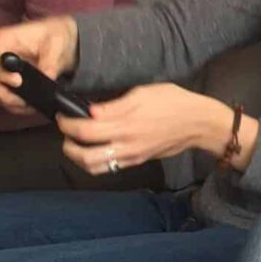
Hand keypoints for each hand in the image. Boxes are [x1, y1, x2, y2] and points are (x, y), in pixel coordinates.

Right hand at [0, 15, 80, 113]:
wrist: (63, 40)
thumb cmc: (56, 35)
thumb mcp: (57, 44)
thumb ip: (50, 61)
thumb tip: (47, 77)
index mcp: (5, 39)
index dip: (2, 74)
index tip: (18, 82)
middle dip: (5, 95)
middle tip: (24, 102)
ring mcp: (1, 67)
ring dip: (10, 102)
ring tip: (29, 106)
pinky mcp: (7, 78)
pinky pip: (4, 95)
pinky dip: (14, 104)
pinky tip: (28, 106)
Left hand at [55, 84, 245, 176]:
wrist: (198, 123)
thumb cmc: (173, 102)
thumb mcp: (143, 93)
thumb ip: (114, 106)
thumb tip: (90, 112)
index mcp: (126, 125)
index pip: (85, 131)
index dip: (67, 124)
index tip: (62, 116)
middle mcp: (126, 145)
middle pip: (84, 157)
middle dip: (67, 146)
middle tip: (65, 131)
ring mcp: (132, 157)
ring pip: (95, 167)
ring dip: (79, 158)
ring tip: (76, 144)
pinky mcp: (138, 161)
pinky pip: (110, 168)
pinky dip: (95, 161)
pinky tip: (95, 148)